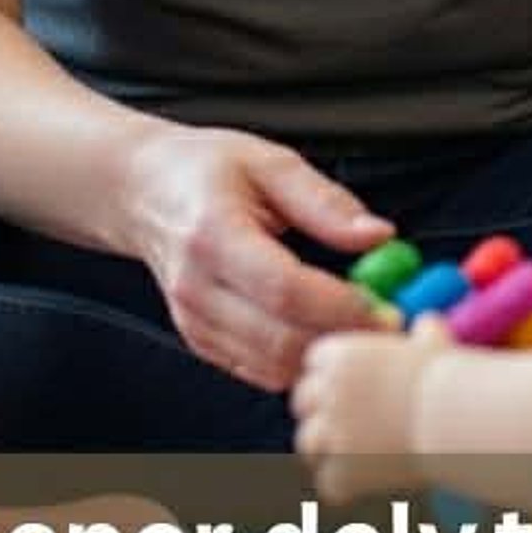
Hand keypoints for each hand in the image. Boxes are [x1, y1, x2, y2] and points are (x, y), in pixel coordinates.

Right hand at [123, 125, 390, 392]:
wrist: (141, 193)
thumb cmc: (205, 169)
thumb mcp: (269, 162)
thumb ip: (325, 202)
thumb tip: (379, 236)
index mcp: (213, 235)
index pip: (284, 290)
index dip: (342, 307)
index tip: (388, 307)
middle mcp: (197, 288)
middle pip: (281, 340)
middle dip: (344, 338)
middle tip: (390, 323)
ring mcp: (194, 322)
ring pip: (274, 366)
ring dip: (325, 353)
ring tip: (362, 324)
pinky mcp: (200, 341)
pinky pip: (260, 370)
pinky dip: (299, 359)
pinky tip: (322, 329)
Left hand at [292, 320, 446, 502]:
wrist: (454, 417)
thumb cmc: (447, 375)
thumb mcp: (434, 341)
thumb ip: (423, 330)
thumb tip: (426, 325)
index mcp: (340, 355)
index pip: (314, 362)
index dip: (331, 375)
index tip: (351, 386)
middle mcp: (327, 392)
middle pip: (301, 403)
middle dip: (321, 411)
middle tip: (345, 424)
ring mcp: (332, 434)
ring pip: (307, 444)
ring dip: (325, 450)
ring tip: (351, 455)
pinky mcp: (343, 471)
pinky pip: (329, 483)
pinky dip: (345, 486)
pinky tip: (365, 482)